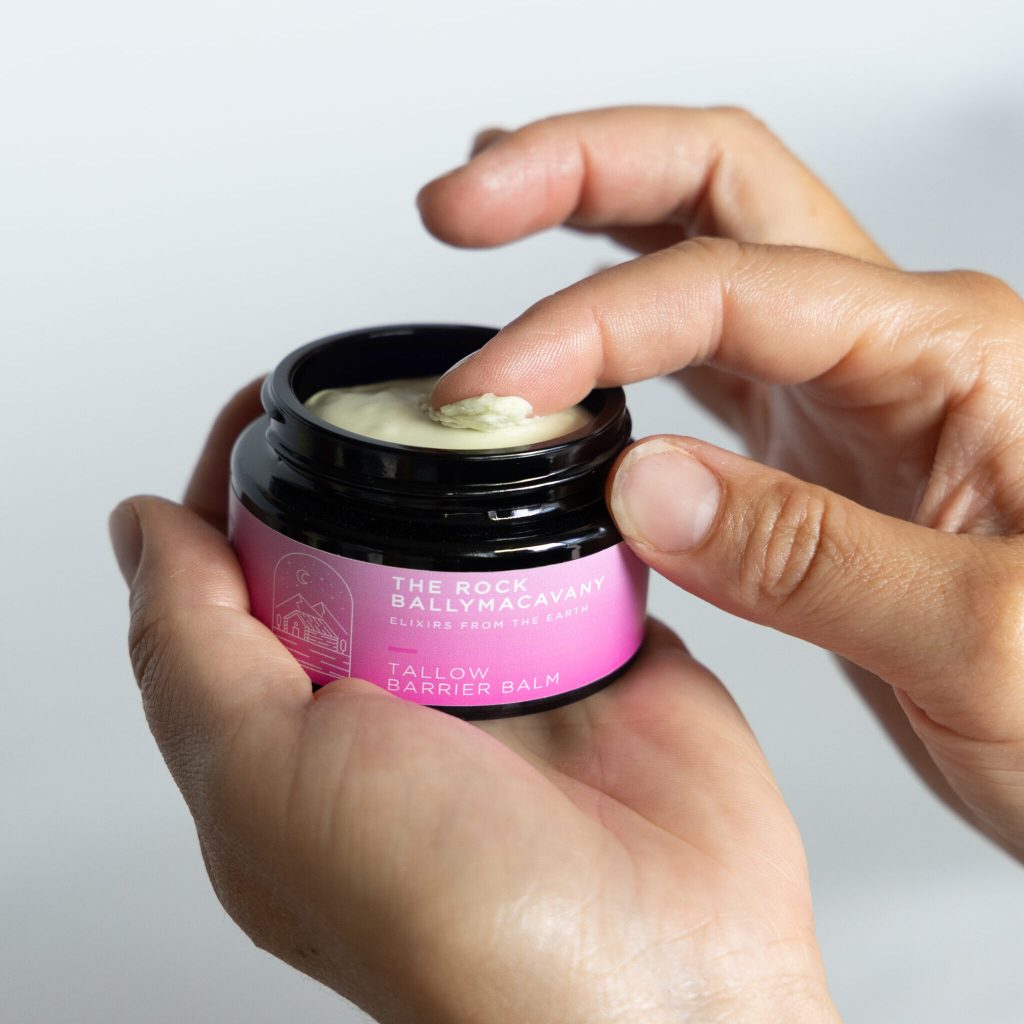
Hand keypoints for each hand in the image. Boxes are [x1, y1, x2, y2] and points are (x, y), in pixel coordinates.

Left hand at [110, 382, 839, 1023]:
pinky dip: (569, 501)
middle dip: (359, 457)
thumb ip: (189, 653)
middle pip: (355, 537)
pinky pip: (576, 548)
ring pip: (465, 533)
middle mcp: (400, 697)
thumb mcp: (267, 786)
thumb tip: (140, 531)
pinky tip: (565, 456)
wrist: (664, 982)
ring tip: (479, 400)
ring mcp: (507, 671)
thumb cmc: (463, 925)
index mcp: (299, 729)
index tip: (268, 403)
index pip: (239, 573)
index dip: (240, 479)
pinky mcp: (602, 653)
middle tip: (383, 392)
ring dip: (469, 470)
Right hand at [418, 105, 1023, 856]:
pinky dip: (616, 344)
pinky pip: (697, 365)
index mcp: (949, 355)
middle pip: (719, 190)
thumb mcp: (983, 641)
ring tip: (487, 221)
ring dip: (587, 226)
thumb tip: (643, 488)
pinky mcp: (809, 456)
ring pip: (701, 258)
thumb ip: (807, 558)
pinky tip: (569, 346)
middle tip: (464, 201)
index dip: (591, 327)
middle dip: (578, 173)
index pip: (730, 291)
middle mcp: (892, 347)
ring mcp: (845, 396)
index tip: (494, 389)